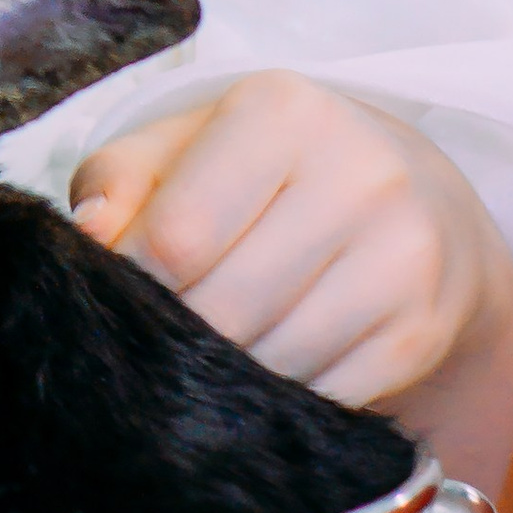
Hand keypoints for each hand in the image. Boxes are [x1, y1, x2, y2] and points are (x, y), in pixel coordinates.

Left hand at [71, 70, 512, 478]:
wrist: (422, 204)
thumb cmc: (270, 172)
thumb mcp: (186, 144)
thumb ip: (119, 178)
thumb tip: (90, 235)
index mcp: (285, 112)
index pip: (179, 234)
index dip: (134, 280)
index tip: (126, 291)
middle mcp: (361, 176)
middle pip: (224, 309)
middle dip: (179, 336)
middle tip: (168, 331)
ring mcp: (402, 258)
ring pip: (273, 364)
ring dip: (228, 374)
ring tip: (223, 342)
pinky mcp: (420, 331)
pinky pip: (322, 399)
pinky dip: (283, 398)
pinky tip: (277, 363)